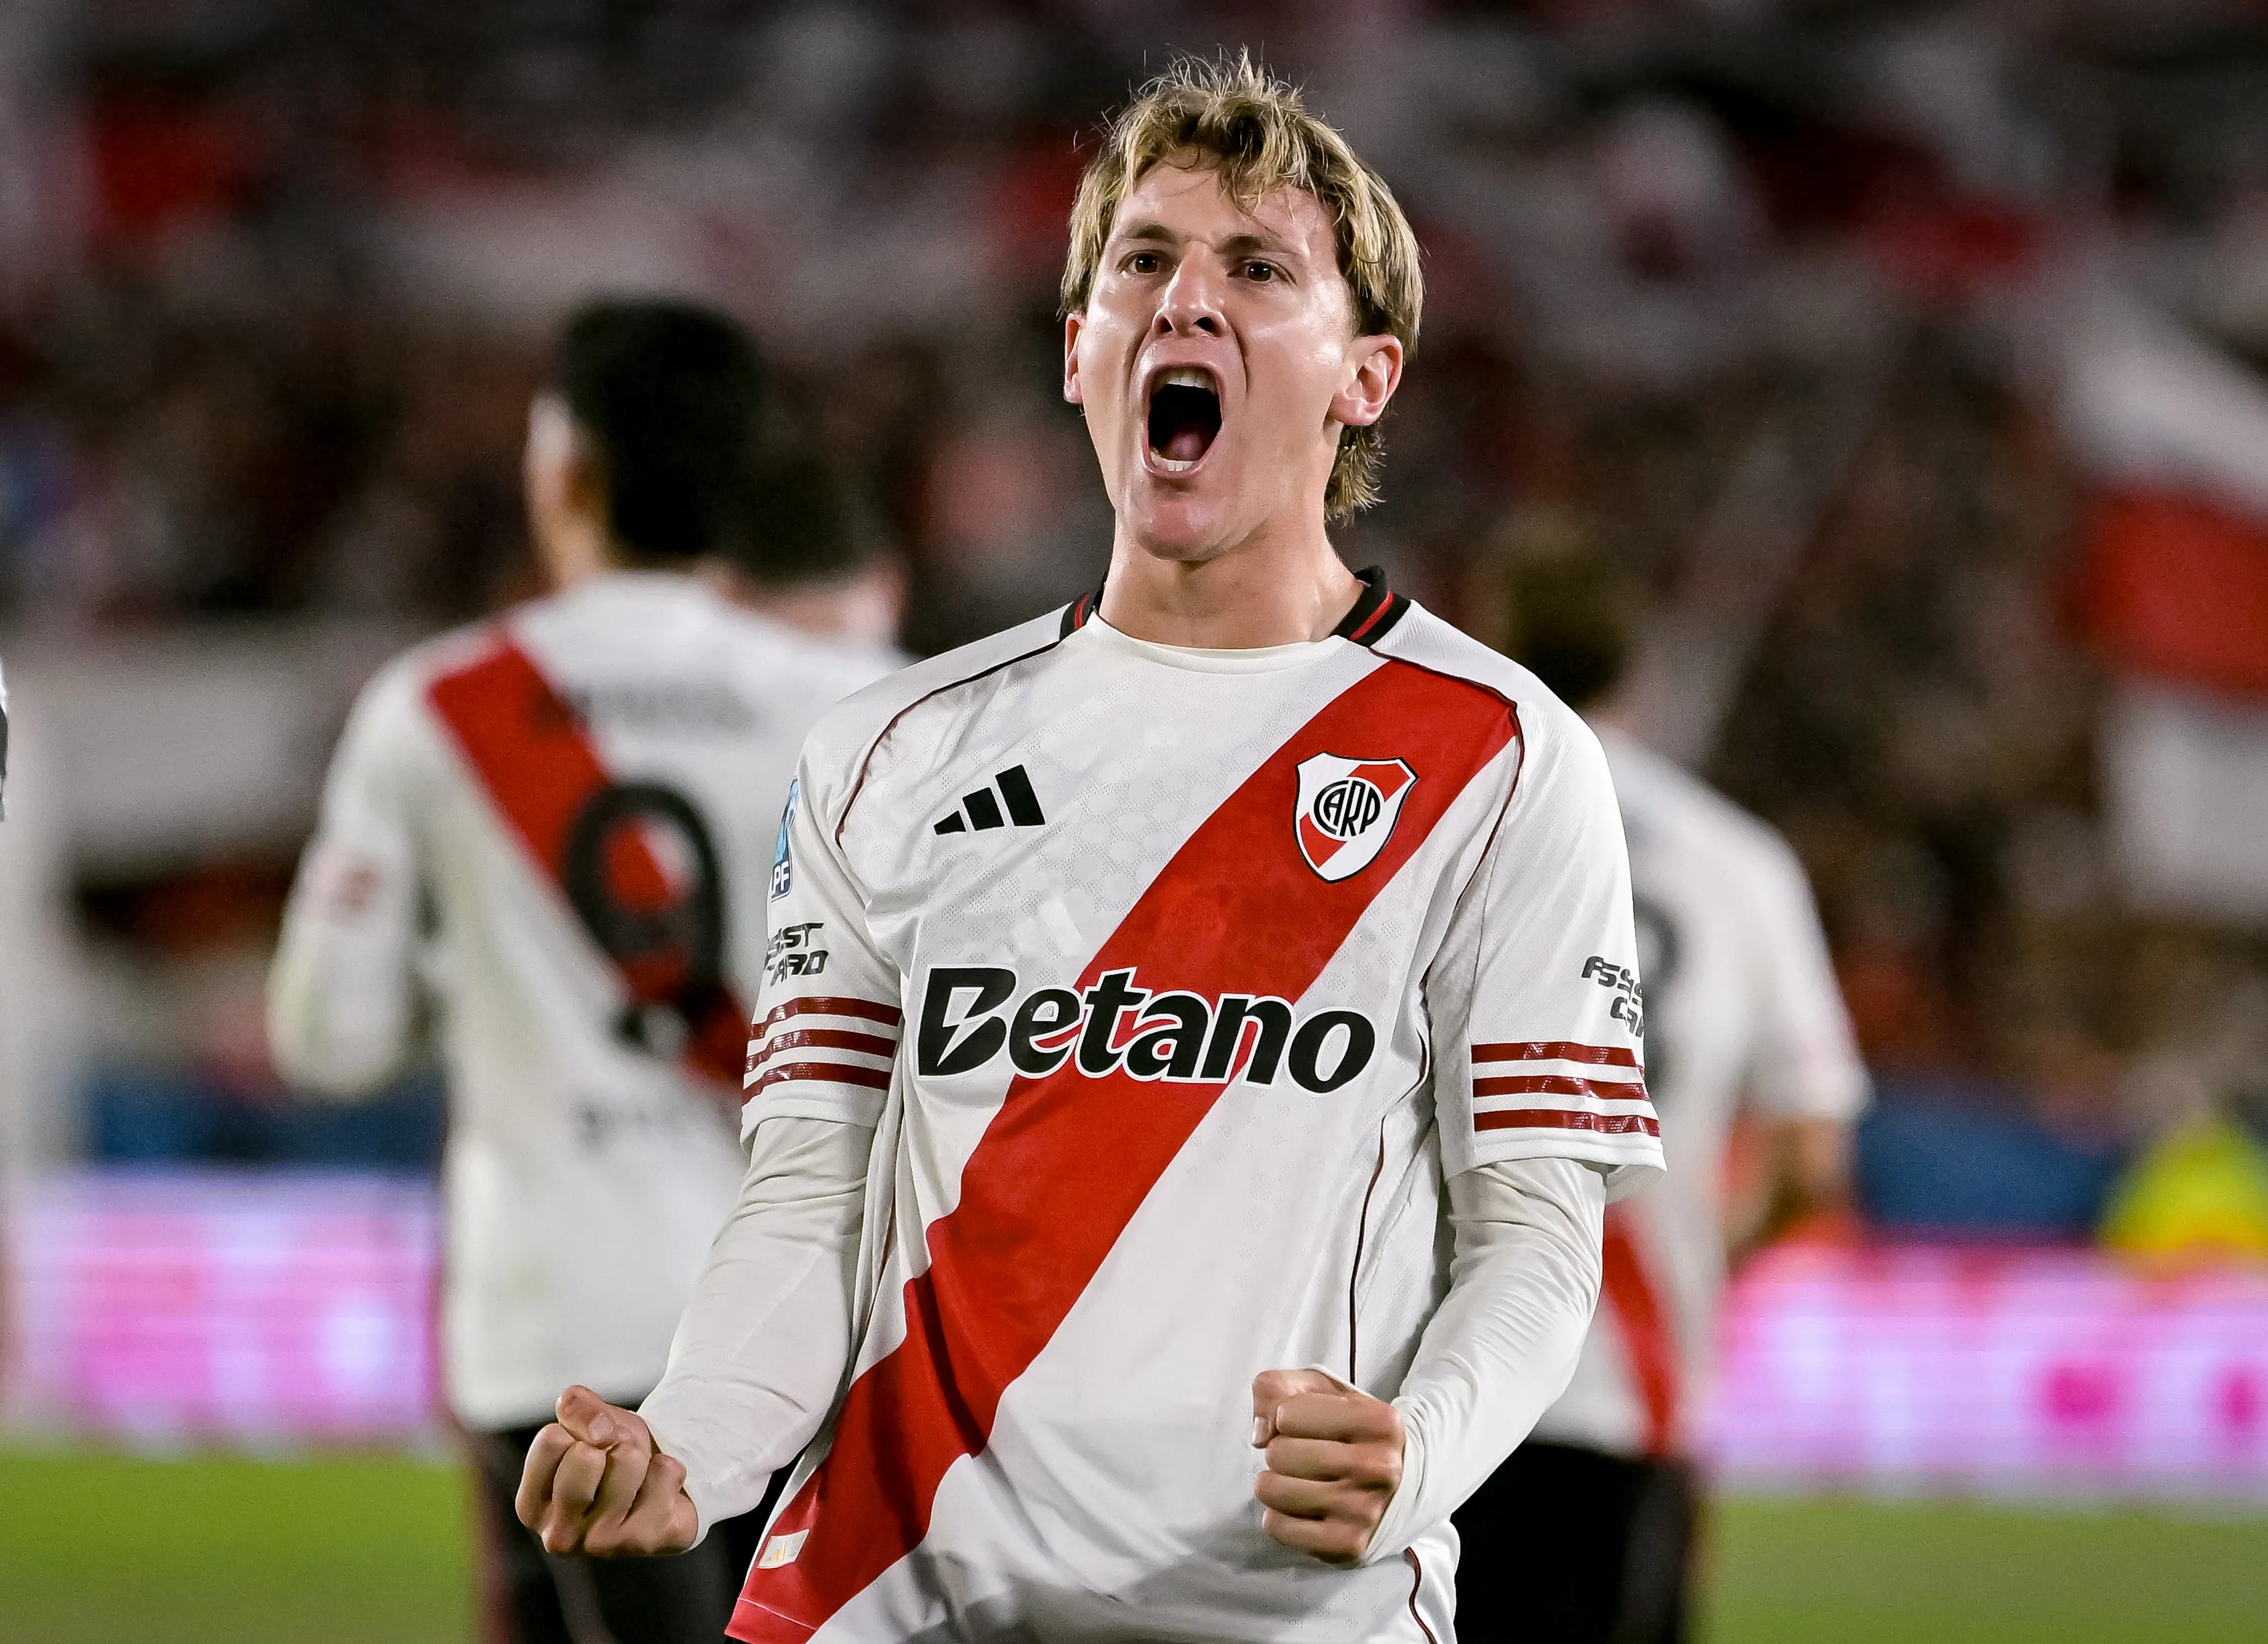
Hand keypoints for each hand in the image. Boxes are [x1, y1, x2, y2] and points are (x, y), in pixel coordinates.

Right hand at [515, 1385, 698, 1556]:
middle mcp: (558, 1534)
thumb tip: (599, 1431)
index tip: (590, 1447)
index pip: (550, 1440)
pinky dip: (669, 1469)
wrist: (660, 1491)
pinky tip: (659, 1492)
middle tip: (617, 1461)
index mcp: (531, 1506)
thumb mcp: (590, 1423)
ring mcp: (600, 1545)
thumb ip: (578, 1409)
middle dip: (610, 1442)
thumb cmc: (614, 1457)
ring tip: (638, 1477)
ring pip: (627, 1460)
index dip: (579, 1430)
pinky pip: (665, 1473)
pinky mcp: (645, 1542)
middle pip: (584, 1456)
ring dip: (640, 1457)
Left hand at [1250, 1368, 1403, 1565]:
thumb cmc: (1350, 1431)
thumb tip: (1260, 1433)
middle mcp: (1379, 1467)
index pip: (1286, 1414)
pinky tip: (1298, 1507)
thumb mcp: (1322, 1392)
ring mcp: (1365, 1510)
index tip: (1307, 1426)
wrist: (1398, 1487)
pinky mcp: (1347, 1545)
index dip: (1286, 1417)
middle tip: (1300, 1456)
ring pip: (1273, 1490)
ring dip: (1273, 1483)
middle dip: (1279, 1450)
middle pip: (1278, 1453)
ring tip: (1296, 1479)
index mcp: (1380, 1421)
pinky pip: (1277, 1527)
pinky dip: (1277, 1515)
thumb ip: (1278, 1387)